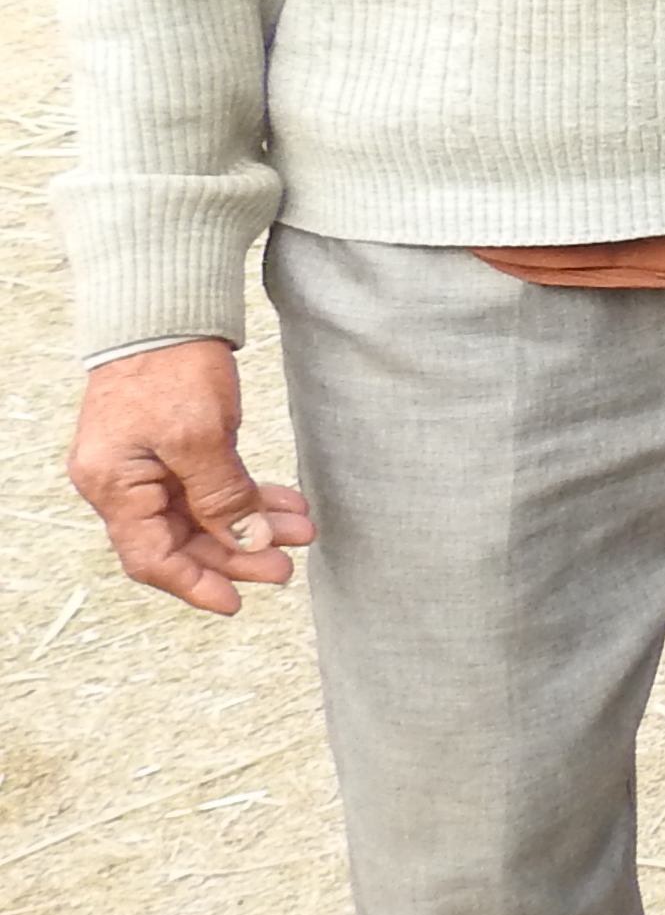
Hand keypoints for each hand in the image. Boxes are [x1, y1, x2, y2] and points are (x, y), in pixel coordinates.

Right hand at [68, 342, 309, 613]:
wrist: (166, 312)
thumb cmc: (170, 368)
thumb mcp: (200, 436)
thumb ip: (221, 495)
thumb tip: (247, 542)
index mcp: (114, 486)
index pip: (151, 557)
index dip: (195, 583)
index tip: (237, 602)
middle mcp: (122, 483)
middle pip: (181, 540)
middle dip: (236, 553)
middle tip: (287, 565)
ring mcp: (146, 465)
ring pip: (202, 515)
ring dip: (250, 525)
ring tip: (300, 530)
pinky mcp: (173, 448)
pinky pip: (210, 487)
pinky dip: (246, 497)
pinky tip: (285, 504)